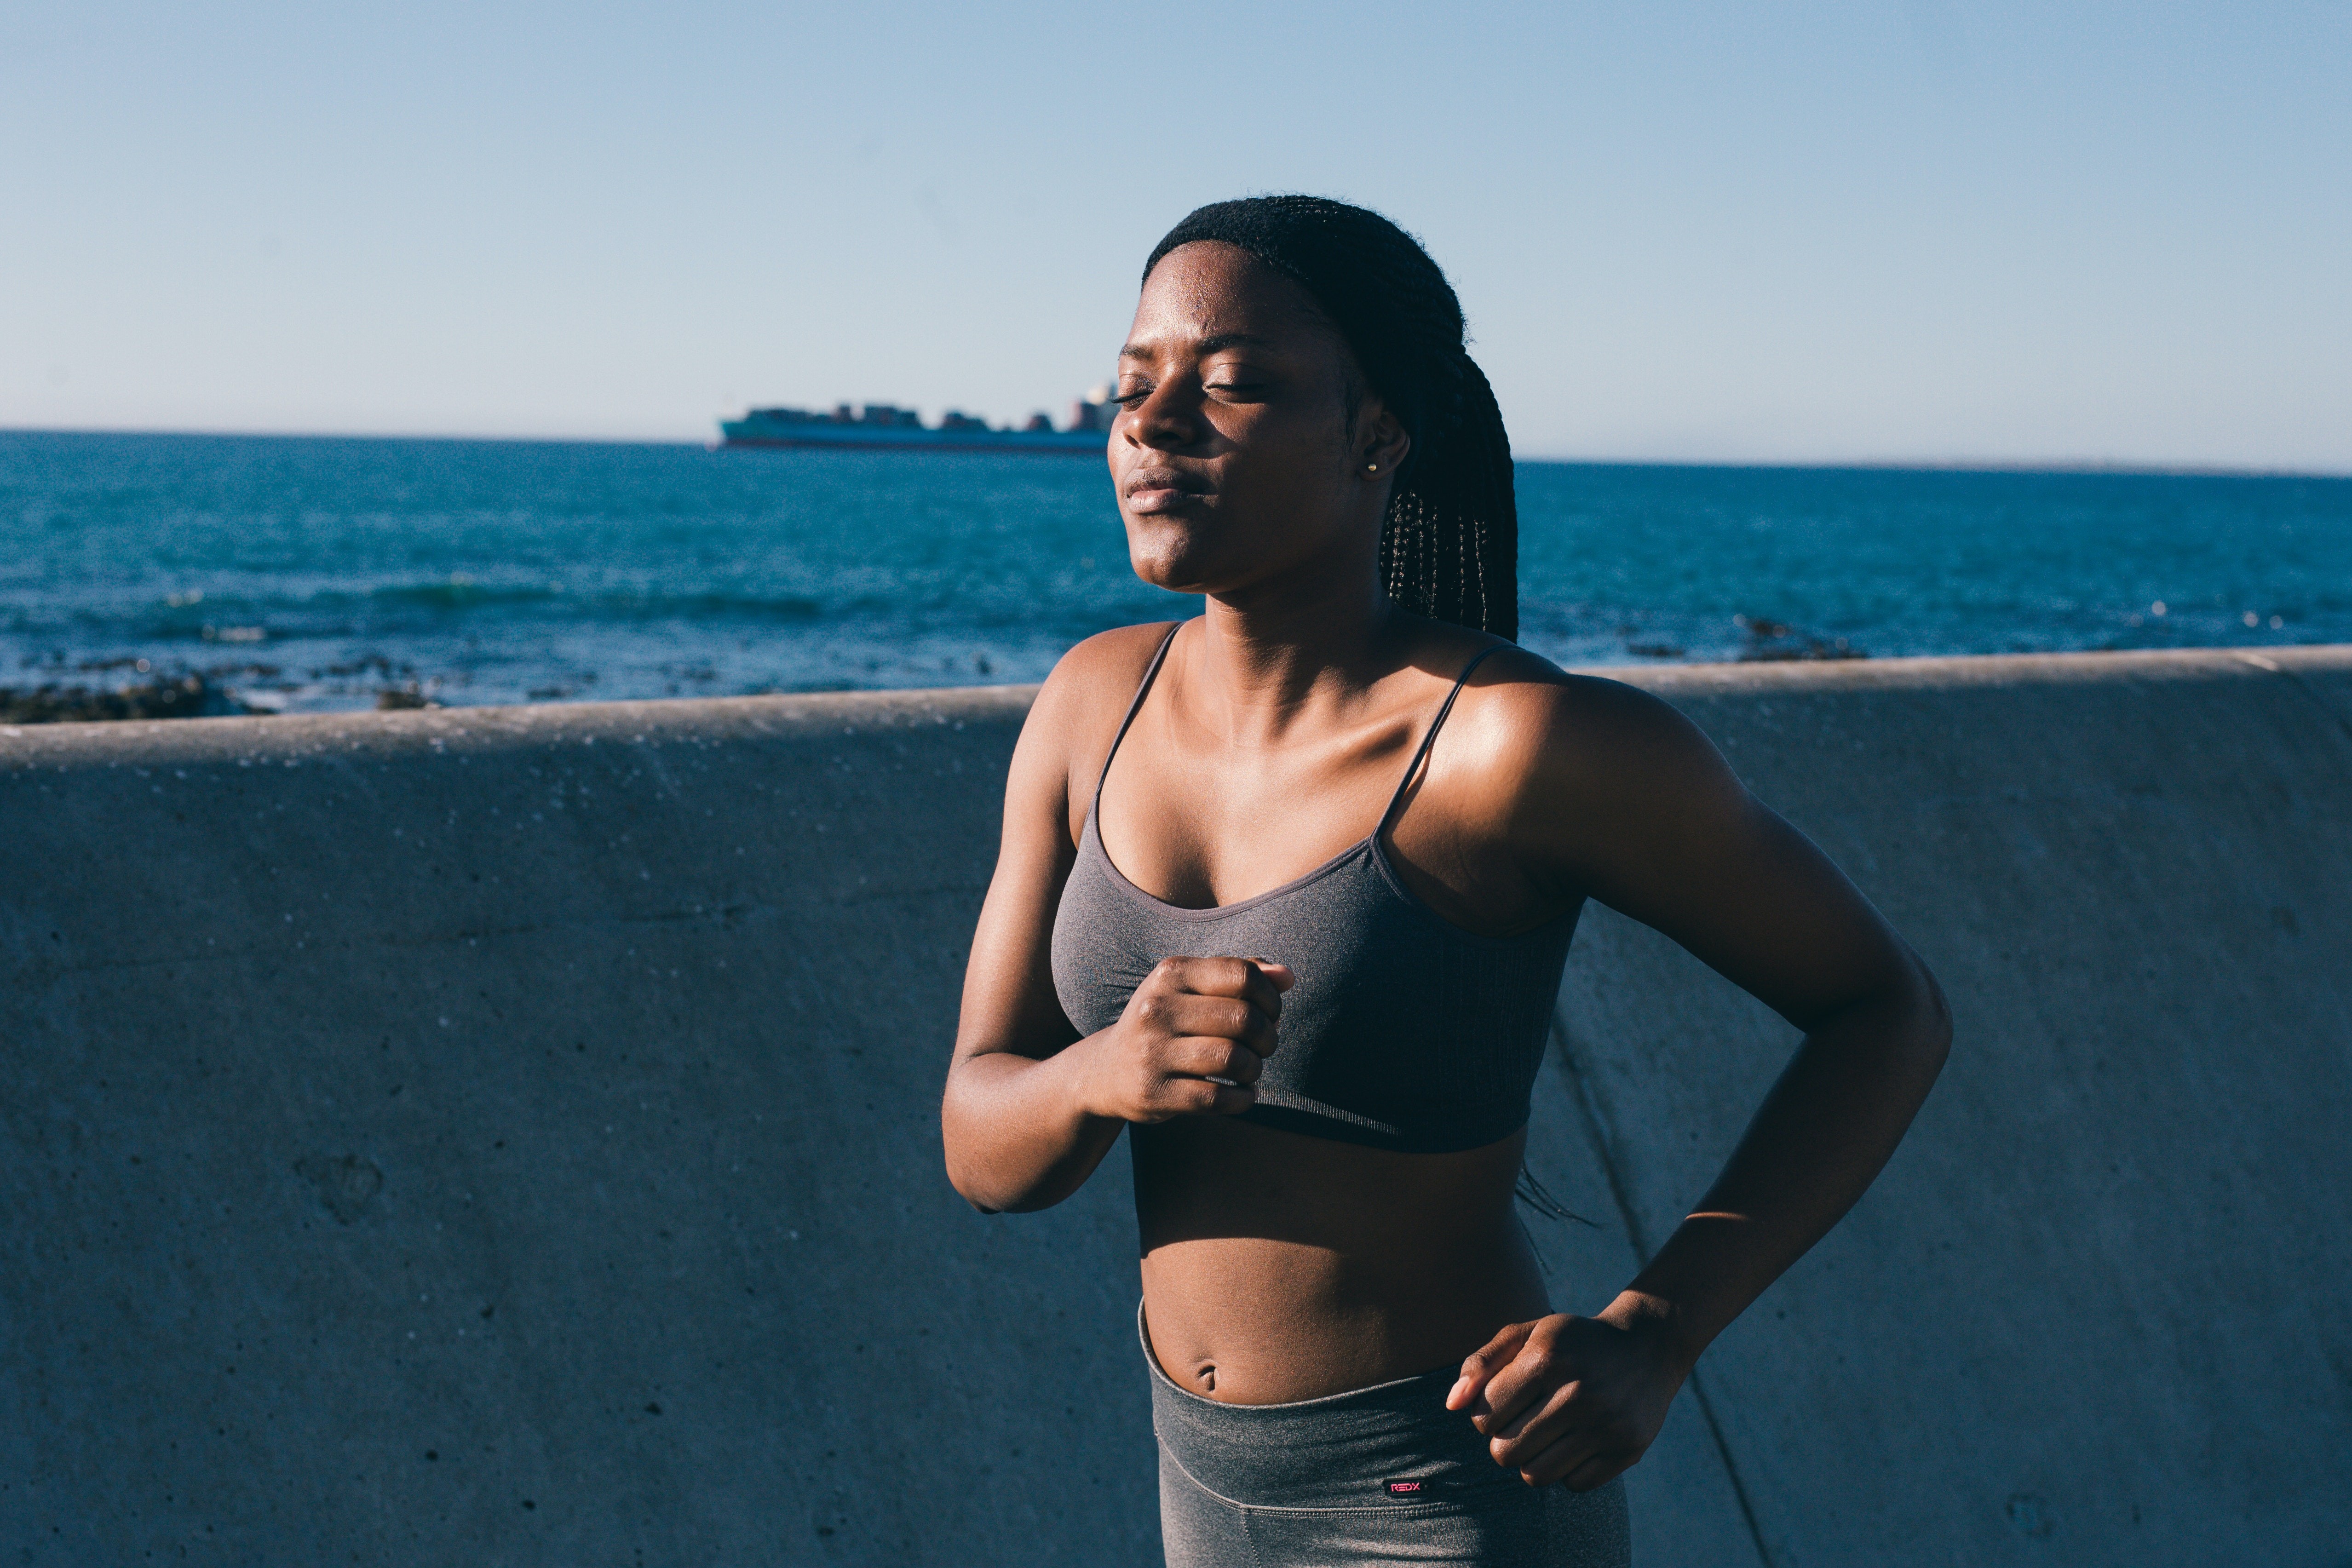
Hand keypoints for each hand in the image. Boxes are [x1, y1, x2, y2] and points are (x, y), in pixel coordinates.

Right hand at [1077, 956, 1294, 1122]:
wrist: (1106, 1071)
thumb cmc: (1166, 1023)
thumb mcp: (1193, 989)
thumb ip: (1240, 974)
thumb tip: (1287, 976)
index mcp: (1170, 973)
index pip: (1242, 974)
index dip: (1271, 997)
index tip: (1271, 1013)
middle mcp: (1156, 1008)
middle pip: (1244, 1018)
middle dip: (1268, 1037)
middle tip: (1264, 1047)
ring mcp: (1151, 1052)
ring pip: (1234, 1059)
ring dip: (1255, 1069)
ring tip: (1250, 1070)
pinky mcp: (1153, 1093)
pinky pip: (1217, 1098)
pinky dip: (1243, 1098)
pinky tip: (1242, 1094)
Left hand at [1444, 1300, 1691, 1489]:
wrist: (1646, 1347)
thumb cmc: (1572, 1343)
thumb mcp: (1527, 1335)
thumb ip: (1481, 1364)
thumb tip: (1451, 1405)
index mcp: (1545, 1359)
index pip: (1484, 1418)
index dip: (1485, 1416)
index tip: (1503, 1404)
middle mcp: (1577, 1392)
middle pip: (1505, 1452)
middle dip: (1503, 1442)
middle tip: (1522, 1423)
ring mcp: (1605, 1424)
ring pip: (1536, 1475)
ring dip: (1531, 1460)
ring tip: (1544, 1436)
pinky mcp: (1627, 1449)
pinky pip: (1574, 1485)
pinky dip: (1567, 1471)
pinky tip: (1576, 1443)